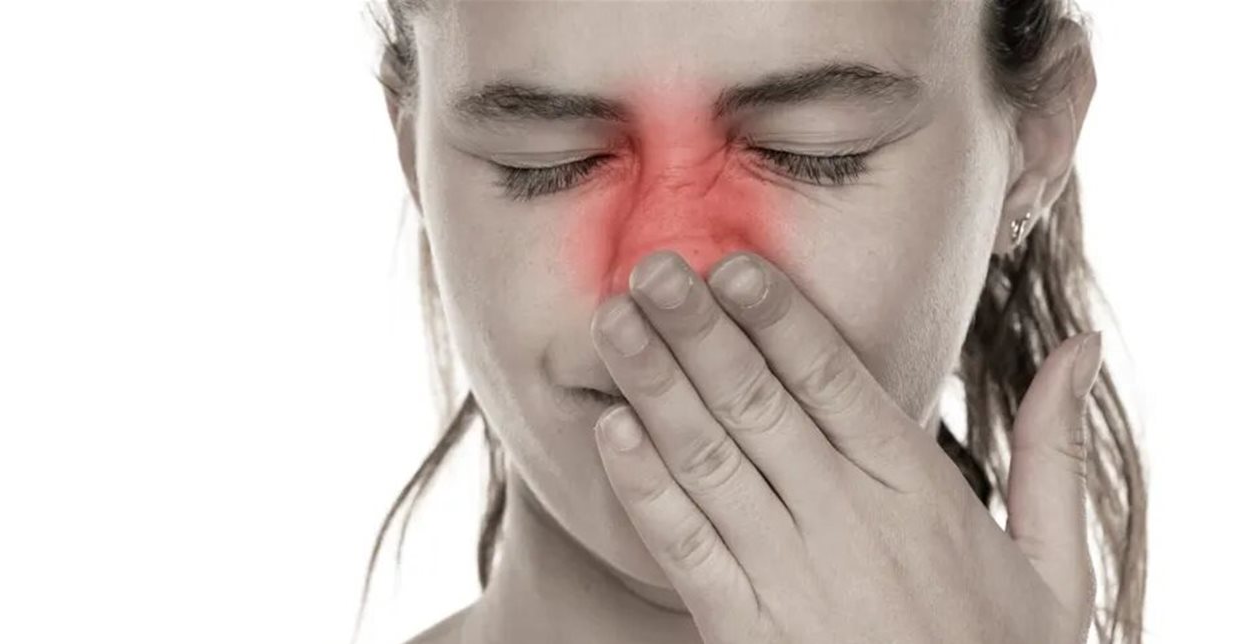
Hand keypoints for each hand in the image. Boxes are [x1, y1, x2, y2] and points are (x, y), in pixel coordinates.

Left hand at [589, 249, 1100, 643]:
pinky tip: (610, 431)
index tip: (732, 262)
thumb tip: (1080, 346)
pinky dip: (644, 486)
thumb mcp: (1056, 564)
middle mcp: (847, 523)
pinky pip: (684, 546)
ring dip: (656, 388)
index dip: (779, 318)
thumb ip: (1053, 451)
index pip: (836, 382)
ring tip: (615, 324)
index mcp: (920, 492)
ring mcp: (789, 578)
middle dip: (699, 332)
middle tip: (651, 267)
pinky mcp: (744, 628)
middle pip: (759, 407)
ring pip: (710, 462)